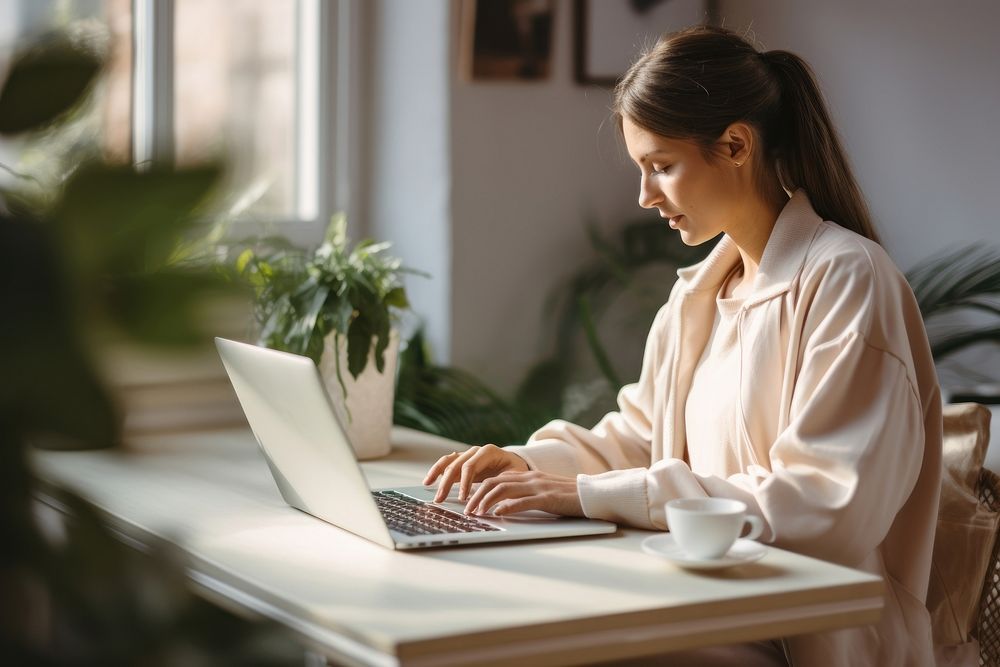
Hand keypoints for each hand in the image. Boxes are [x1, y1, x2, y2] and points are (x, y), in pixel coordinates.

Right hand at [422, 444, 529, 502]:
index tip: (462, 498)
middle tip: (440, 499)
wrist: (515, 463)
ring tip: (428, 486)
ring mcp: (468, 454)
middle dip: (446, 482)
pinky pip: (447, 463)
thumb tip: (498, 501)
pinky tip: (429, 480)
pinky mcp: (462, 461)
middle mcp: (476, 451)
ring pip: (448, 461)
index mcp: (489, 452)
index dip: (464, 482)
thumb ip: (505, 484)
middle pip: (456, 464)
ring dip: (437, 474)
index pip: (470, 466)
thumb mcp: (515, 476)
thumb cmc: (516, 470)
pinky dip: (437, 471)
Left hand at [463, 470, 584, 517]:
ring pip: (503, 490)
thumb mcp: (543, 493)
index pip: (496, 479)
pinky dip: (507, 507)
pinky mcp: (547, 498)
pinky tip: (498, 514)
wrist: (593, 494)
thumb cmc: (569, 497)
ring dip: (486, 502)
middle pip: (494, 483)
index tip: (468, 502)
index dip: (479, 490)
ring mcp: (538, 487)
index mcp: (528, 476)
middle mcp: (530, 478)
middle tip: (466, 511)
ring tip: (476, 513)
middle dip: (477, 497)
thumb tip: (503, 506)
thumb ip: (524, 495)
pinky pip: (523, 501)